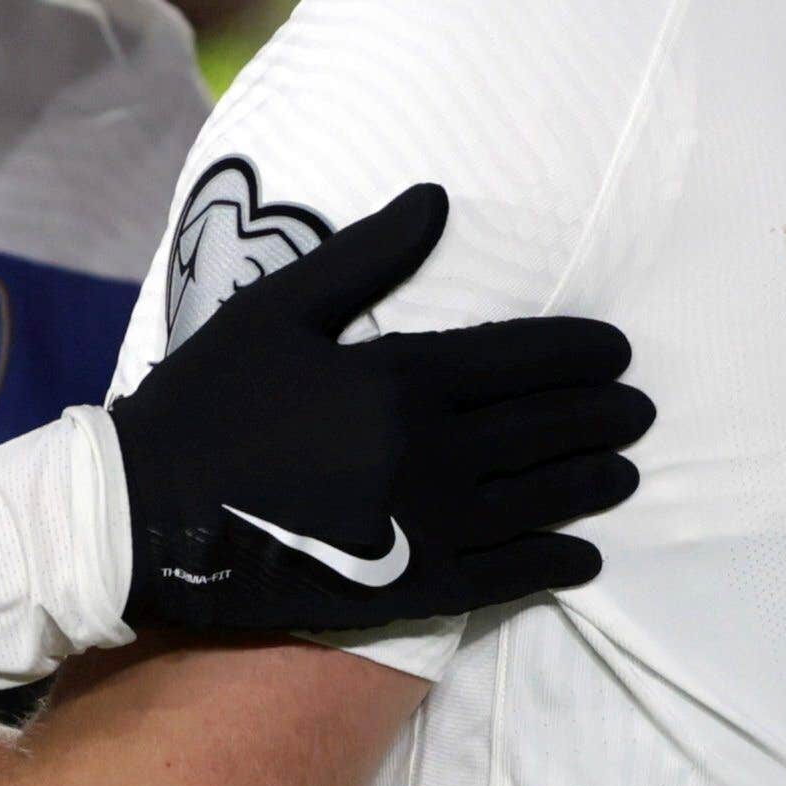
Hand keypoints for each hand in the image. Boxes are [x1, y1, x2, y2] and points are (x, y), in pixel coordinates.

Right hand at [109, 183, 649, 636]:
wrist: (145, 515)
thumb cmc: (207, 401)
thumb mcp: (277, 308)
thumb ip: (367, 257)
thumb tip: (437, 198)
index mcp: (401, 377)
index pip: (521, 358)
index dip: (580, 353)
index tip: (618, 352)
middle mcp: (430, 452)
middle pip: (545, 429)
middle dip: (602, 416)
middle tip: (640, 410)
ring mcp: (426, 525)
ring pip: (538, 500)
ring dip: (592, 484)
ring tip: (626, 473)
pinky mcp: (409, 586)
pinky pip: (505, 574)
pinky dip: (553, 563)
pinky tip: (585, 556)